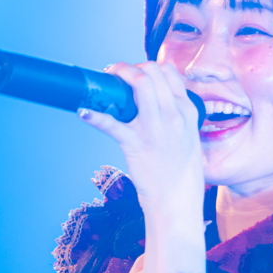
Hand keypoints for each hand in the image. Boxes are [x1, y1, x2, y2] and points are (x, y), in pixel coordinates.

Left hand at [78, 62, 202, 211]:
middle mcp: (173, 115)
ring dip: (117, 77)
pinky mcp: (136, 143)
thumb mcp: (189, 139)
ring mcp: (155, 128)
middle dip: (128, 68)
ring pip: (139, 84)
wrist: (178, 204)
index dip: (147, 67)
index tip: (135, 75)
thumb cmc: (182, 176)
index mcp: (187, 112)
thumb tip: (156, 107)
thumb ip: (176, 119)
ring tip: (104, 84)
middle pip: (151, 72)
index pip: (169, 73)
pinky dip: (94, 115)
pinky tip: (82, 111)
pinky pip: (112, 123)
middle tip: (115, 76)